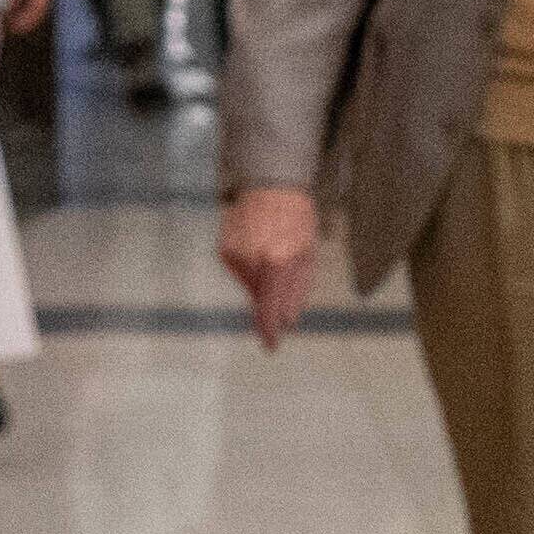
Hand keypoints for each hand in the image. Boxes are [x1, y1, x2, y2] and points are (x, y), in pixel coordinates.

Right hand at [219, 182, 323, 348]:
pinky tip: (258, 246)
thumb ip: (299, 290)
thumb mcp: (309, 255)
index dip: (270, 330)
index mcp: (278, 263)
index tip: (271, 346)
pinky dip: (250, 267)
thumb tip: (289, 320)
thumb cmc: (297, 219)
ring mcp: (235, 256)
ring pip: (250, 286)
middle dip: (271, 298)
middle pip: (261, 298)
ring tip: (272, 251)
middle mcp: (252, 261)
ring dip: (262, 280)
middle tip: (282, 273)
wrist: (271, 186)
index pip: (270, 308)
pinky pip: (240, 271)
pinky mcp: (224, 250)